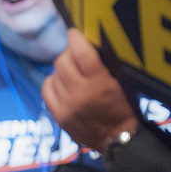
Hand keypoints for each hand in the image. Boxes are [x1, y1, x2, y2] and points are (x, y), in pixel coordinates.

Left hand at [42, 28, 139, 152]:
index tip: (75, 33)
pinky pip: (46, 89)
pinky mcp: (58, 115)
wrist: (117, 138)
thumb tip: (89, 43)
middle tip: (76, 55)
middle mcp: (80, 94)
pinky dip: (52, 82)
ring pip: (54, 75)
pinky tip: (61, 83)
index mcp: (100, 83)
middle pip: (63, 62)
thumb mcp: (123, 82)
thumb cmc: (125, 106)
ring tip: (72, 73)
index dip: (76, 38)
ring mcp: (66, 106)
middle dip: (69, 54)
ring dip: (62, 70)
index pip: (81, 53)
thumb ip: (107, 64)